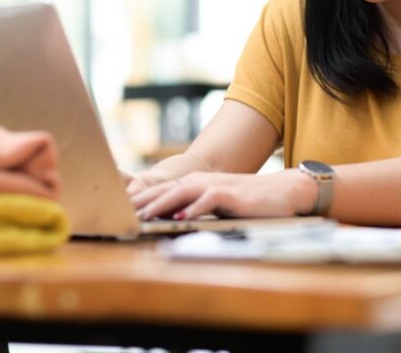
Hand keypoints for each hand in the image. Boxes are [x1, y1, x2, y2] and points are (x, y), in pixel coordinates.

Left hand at [130, 170, 314, 220]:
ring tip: (143, 217)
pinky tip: (181, 217)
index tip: (119, 211)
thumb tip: (171, 218)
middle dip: (141, 202)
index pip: (160, 191)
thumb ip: (194, 207)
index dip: (139, 200)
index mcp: (193, 184)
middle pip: (164, 190)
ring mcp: (213, 186)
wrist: (280, 191)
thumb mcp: (215, 204)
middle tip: (121, 215)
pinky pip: (207, 200)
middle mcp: (199, 181)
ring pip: (180, 193)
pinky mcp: (228, 194)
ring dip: (160, 204)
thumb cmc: (245, 201)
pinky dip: (193, 209)